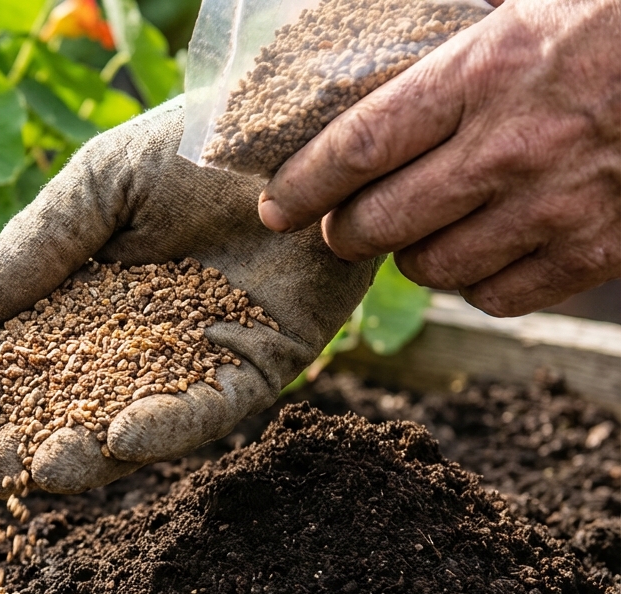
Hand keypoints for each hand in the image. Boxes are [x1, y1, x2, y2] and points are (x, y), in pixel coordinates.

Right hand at [0, 98, 378, 497]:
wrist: (301, 121)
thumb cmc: (194, 138)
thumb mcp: (98, 184)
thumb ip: (36, 249)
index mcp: (92, 286)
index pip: (33, 348)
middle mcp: (144, 329)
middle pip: (77, 398)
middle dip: (31, 438)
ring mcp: (201, 351)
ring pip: (137, 417)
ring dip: (89, 450)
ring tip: (41, 471)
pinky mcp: (262, 363)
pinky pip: (212, 406)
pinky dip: (168, 426)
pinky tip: (120, 438)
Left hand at [258, 0, 620, 316]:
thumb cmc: (610, 20)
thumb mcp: (518, 11)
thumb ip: (444, 55)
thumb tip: (370, 70)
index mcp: (483, 72)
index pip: (358, 145)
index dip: (303, 185)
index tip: (275, 205)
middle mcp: (509, 147)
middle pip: (380, 222)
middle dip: (344, 232)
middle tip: (338, 226)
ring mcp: (556, 205)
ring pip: (433, 268)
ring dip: (410, 256)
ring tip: (419, 230)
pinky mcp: (598, 250)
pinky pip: (499, 296)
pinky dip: (478, 282)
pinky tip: (484, 250)